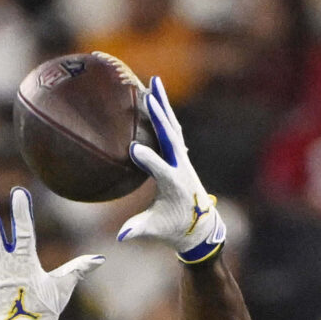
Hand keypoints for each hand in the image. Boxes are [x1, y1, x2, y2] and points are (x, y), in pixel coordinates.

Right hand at [118, 75, 226, 263]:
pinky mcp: (181, 155)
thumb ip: (138, 229)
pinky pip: (173, 129)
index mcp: (173, 185)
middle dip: (160, 118)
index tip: (132, 149)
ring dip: (164, 104)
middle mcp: (181, 167)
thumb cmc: (173, 228)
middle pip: (170, 137)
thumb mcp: (155, 230)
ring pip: (173, 126)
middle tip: (149, 96)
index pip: (160, 169)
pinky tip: (158, 97)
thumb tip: (121, 236)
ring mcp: (183, 158)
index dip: (148, 159)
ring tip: (155, 82)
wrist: (199, 226)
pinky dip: (165, 112)